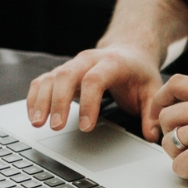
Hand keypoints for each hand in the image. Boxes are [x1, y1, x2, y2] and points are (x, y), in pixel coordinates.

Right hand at [27, 45, 163, 139]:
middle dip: (59, 102)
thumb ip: (152, 113)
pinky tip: (33, 115)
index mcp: (113, 63)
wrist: (129, 51)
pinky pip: (42, 80)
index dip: (89, 103)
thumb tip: (153, 136)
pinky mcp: (62, 71)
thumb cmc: (139, 73)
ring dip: (42, 100)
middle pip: (67, 76)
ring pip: (51, 77)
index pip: (95, 80)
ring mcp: (73, 64)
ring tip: (38, 123)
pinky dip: (35, 96)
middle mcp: (89, 60)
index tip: (86, 127)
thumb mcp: (153, 90)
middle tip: (56, 127)